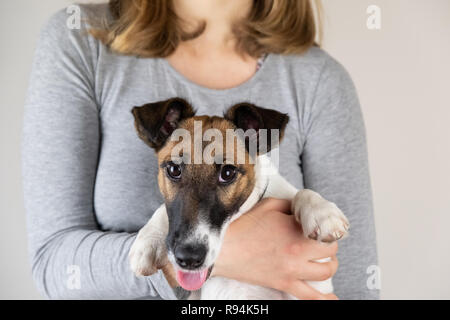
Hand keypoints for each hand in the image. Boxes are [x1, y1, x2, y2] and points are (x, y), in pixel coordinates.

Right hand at [212, 198, 338, 299]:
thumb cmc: (243, 225)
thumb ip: (291, 205)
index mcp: (294, 228)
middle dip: (329, 246)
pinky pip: (310, 296)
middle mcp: (297, 250)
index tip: (322, 229)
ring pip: (325, 271)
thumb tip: (303, 208)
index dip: (325, 228)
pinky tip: (333, 299)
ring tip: (324, 262)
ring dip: (329, 266)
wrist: (224, 248)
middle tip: (322, 244)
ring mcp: (292, 269)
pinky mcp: (284, 283)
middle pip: (330, 250)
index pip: (324, 229)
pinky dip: (325, 299)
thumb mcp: (269, 206)